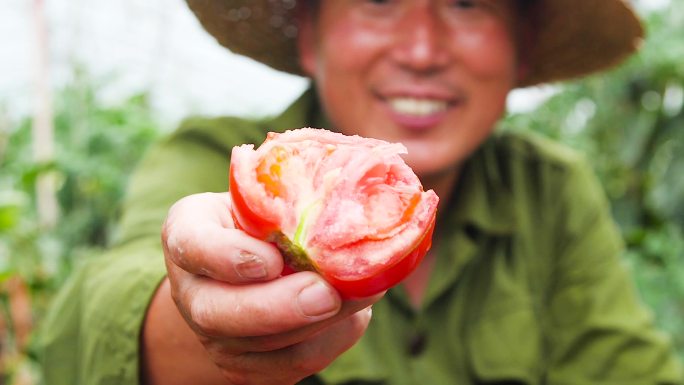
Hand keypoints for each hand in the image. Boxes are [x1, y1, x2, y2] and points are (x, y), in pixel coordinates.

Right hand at [158, 192, 381, 384]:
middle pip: (217, 315)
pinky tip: (353, 313)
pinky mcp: (246, 367)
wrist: (251, 260)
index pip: (192, 245)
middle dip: (277, 308)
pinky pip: (291, 364)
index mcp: (187, 233)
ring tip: (360, 293)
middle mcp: (191, 291)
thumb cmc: (265, 216)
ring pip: (262, 347)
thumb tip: (347, 207)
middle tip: (325, 293)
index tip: (271, 259)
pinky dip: (330, 339)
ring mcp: (214, 336)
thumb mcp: (269, 193)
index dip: (229, 257)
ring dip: (319, 323)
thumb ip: (292, 199)